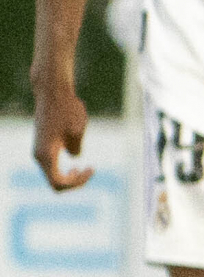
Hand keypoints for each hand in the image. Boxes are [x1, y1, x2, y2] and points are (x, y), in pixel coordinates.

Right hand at [29, 66, 90, 190]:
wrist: (52, 92)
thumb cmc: (66, 110)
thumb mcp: (77, 131)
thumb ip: (76, 148)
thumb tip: (74, 157)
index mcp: (46, 155)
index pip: (59, 183)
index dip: (77, 182)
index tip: (91, 168)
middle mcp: (39, 156)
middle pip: (55, 182)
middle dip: (74, 181)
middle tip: (90, 170)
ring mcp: (39, 151)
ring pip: (53, 174)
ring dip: (70, 175)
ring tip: (86, 168)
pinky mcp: (43, 145)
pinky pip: (52, 166)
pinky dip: (65, 168)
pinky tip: (76, 160)